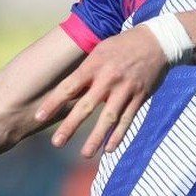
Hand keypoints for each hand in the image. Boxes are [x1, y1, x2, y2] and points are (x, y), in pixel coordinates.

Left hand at [36, 25, 168, 156]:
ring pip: (108, 118)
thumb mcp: (99, 50)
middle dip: (70, 126)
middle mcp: (108, 79)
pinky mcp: (139, 97)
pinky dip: (118, 135)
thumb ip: (84, 71)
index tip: (39, 116)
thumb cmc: (121, 45)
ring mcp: (125, 89)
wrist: (156, 41)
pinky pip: (127, 119)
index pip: (69, 86)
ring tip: (85, 154)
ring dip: (96, 138)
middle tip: (57, 143)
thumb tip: (67, 91)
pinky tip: (108, 148)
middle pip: (86, 106)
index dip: (53, 102)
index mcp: (94, 65)